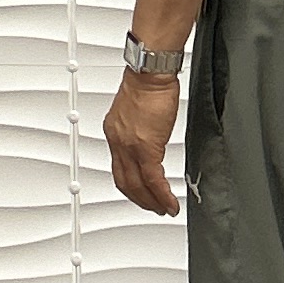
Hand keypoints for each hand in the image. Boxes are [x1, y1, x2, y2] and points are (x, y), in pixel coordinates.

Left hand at [103, 67, 183, 218]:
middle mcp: (117, 141)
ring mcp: (130, 146)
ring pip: (137, 185)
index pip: (118, 167)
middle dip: (140, 199)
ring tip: (163, 208)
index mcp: (114, 132)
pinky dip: (162, 195)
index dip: (130, 185)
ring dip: (151, 201)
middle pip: (125, 181)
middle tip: (154, 207)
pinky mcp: (146, 148)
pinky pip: (153, 180)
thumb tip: (148, 138)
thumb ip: (138, 128)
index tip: (141, 193)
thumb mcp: (136, 110)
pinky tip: (169, 202)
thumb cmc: (148, 83)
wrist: (150, 74)